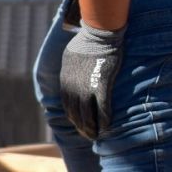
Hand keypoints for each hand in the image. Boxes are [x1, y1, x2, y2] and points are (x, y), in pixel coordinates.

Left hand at [59, 21, 124, 139]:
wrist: (97, 35)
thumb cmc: (85, 43)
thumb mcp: (69, 57)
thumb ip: (69, 70)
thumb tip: (70, 75)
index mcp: (64, 82)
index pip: (67, 105)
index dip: (73, 117)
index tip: (79, 125)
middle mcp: (73, 88)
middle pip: (75, 114)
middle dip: (81, 127)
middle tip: (88, 136)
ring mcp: (86, 88)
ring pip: (87, 115)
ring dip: (91, 128)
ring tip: (95, 136)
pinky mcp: (101, 86)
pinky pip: (102, 109)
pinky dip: (104, 120)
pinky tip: (107, 128)